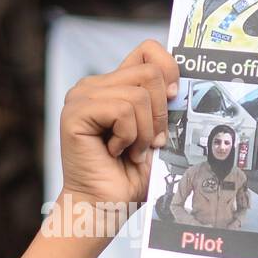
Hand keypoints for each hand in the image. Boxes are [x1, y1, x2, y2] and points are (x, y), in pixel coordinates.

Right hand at [59, 40, 179, 213]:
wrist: (106, 205)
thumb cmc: (129, 176)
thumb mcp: (157, 135)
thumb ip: (164, 107)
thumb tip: (182, 86)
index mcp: (116, 86)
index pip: (149, 51)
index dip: (169, 70)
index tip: (174, 99)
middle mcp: (96, 86)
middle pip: (151, 73)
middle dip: (160, 115)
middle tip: (149, 142)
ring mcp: (82, 97)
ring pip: (139, 95)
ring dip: (144, 132)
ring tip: (130, 151)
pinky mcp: (75, 112)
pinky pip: (122, 110)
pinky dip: (129, 136)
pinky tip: (115, 151)